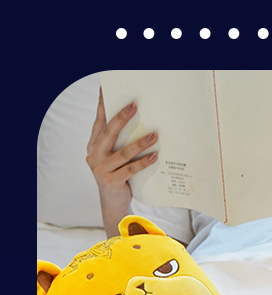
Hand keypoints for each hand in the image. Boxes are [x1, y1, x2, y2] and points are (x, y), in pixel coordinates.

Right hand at [86, 90, 157, 222]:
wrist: (113, 205)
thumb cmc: (117, 177)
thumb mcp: (113, 159)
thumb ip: (117, 144)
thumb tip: (137, 124)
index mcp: (93, 147)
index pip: (99, 123)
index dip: (102, 106)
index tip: (106, 90)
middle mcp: (94, 156)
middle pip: (109, 133)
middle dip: (122, 118)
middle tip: (134, 106)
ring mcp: (101, 169)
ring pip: (123, 152)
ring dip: (140, 142)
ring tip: (154, 134)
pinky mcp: (112, 181)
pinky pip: (131, 169)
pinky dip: (143, 162)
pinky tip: (154, 156)